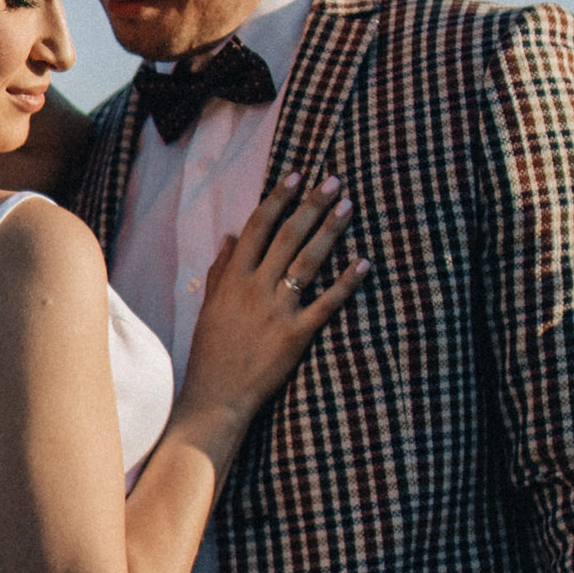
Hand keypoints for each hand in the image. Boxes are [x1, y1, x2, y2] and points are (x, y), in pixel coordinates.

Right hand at [175, 174, 364, 430]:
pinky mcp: (296, 336)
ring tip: (348, 206)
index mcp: (232, 279)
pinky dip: (346, 283)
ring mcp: (277, 312)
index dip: (278, 198)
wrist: (216, 397)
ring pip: (307, 261)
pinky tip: (364, 263)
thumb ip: (221, 270)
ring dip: (330, 231)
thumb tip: (232, 236)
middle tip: (334, 180)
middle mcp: (255, 289)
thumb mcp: (209, 307)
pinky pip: (326, 304)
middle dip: (311, 204)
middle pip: (287, 236)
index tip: (296, 175)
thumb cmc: (210, 353)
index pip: (257, 227)